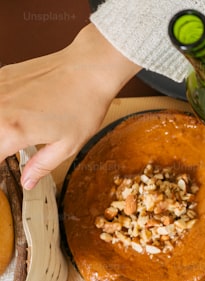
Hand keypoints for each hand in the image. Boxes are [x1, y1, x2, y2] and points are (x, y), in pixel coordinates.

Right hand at [0, 24, 138, 189]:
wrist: (88, 68)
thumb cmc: (84, 105)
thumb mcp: (67, 146)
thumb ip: (41, 165)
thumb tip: (27, 182)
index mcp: (13, 130)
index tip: (6, 169)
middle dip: (0, 146)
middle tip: (11, 150)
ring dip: (1, 129)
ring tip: (17, 132)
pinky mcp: (1, 76)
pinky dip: (2, 111)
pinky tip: (16, 114)